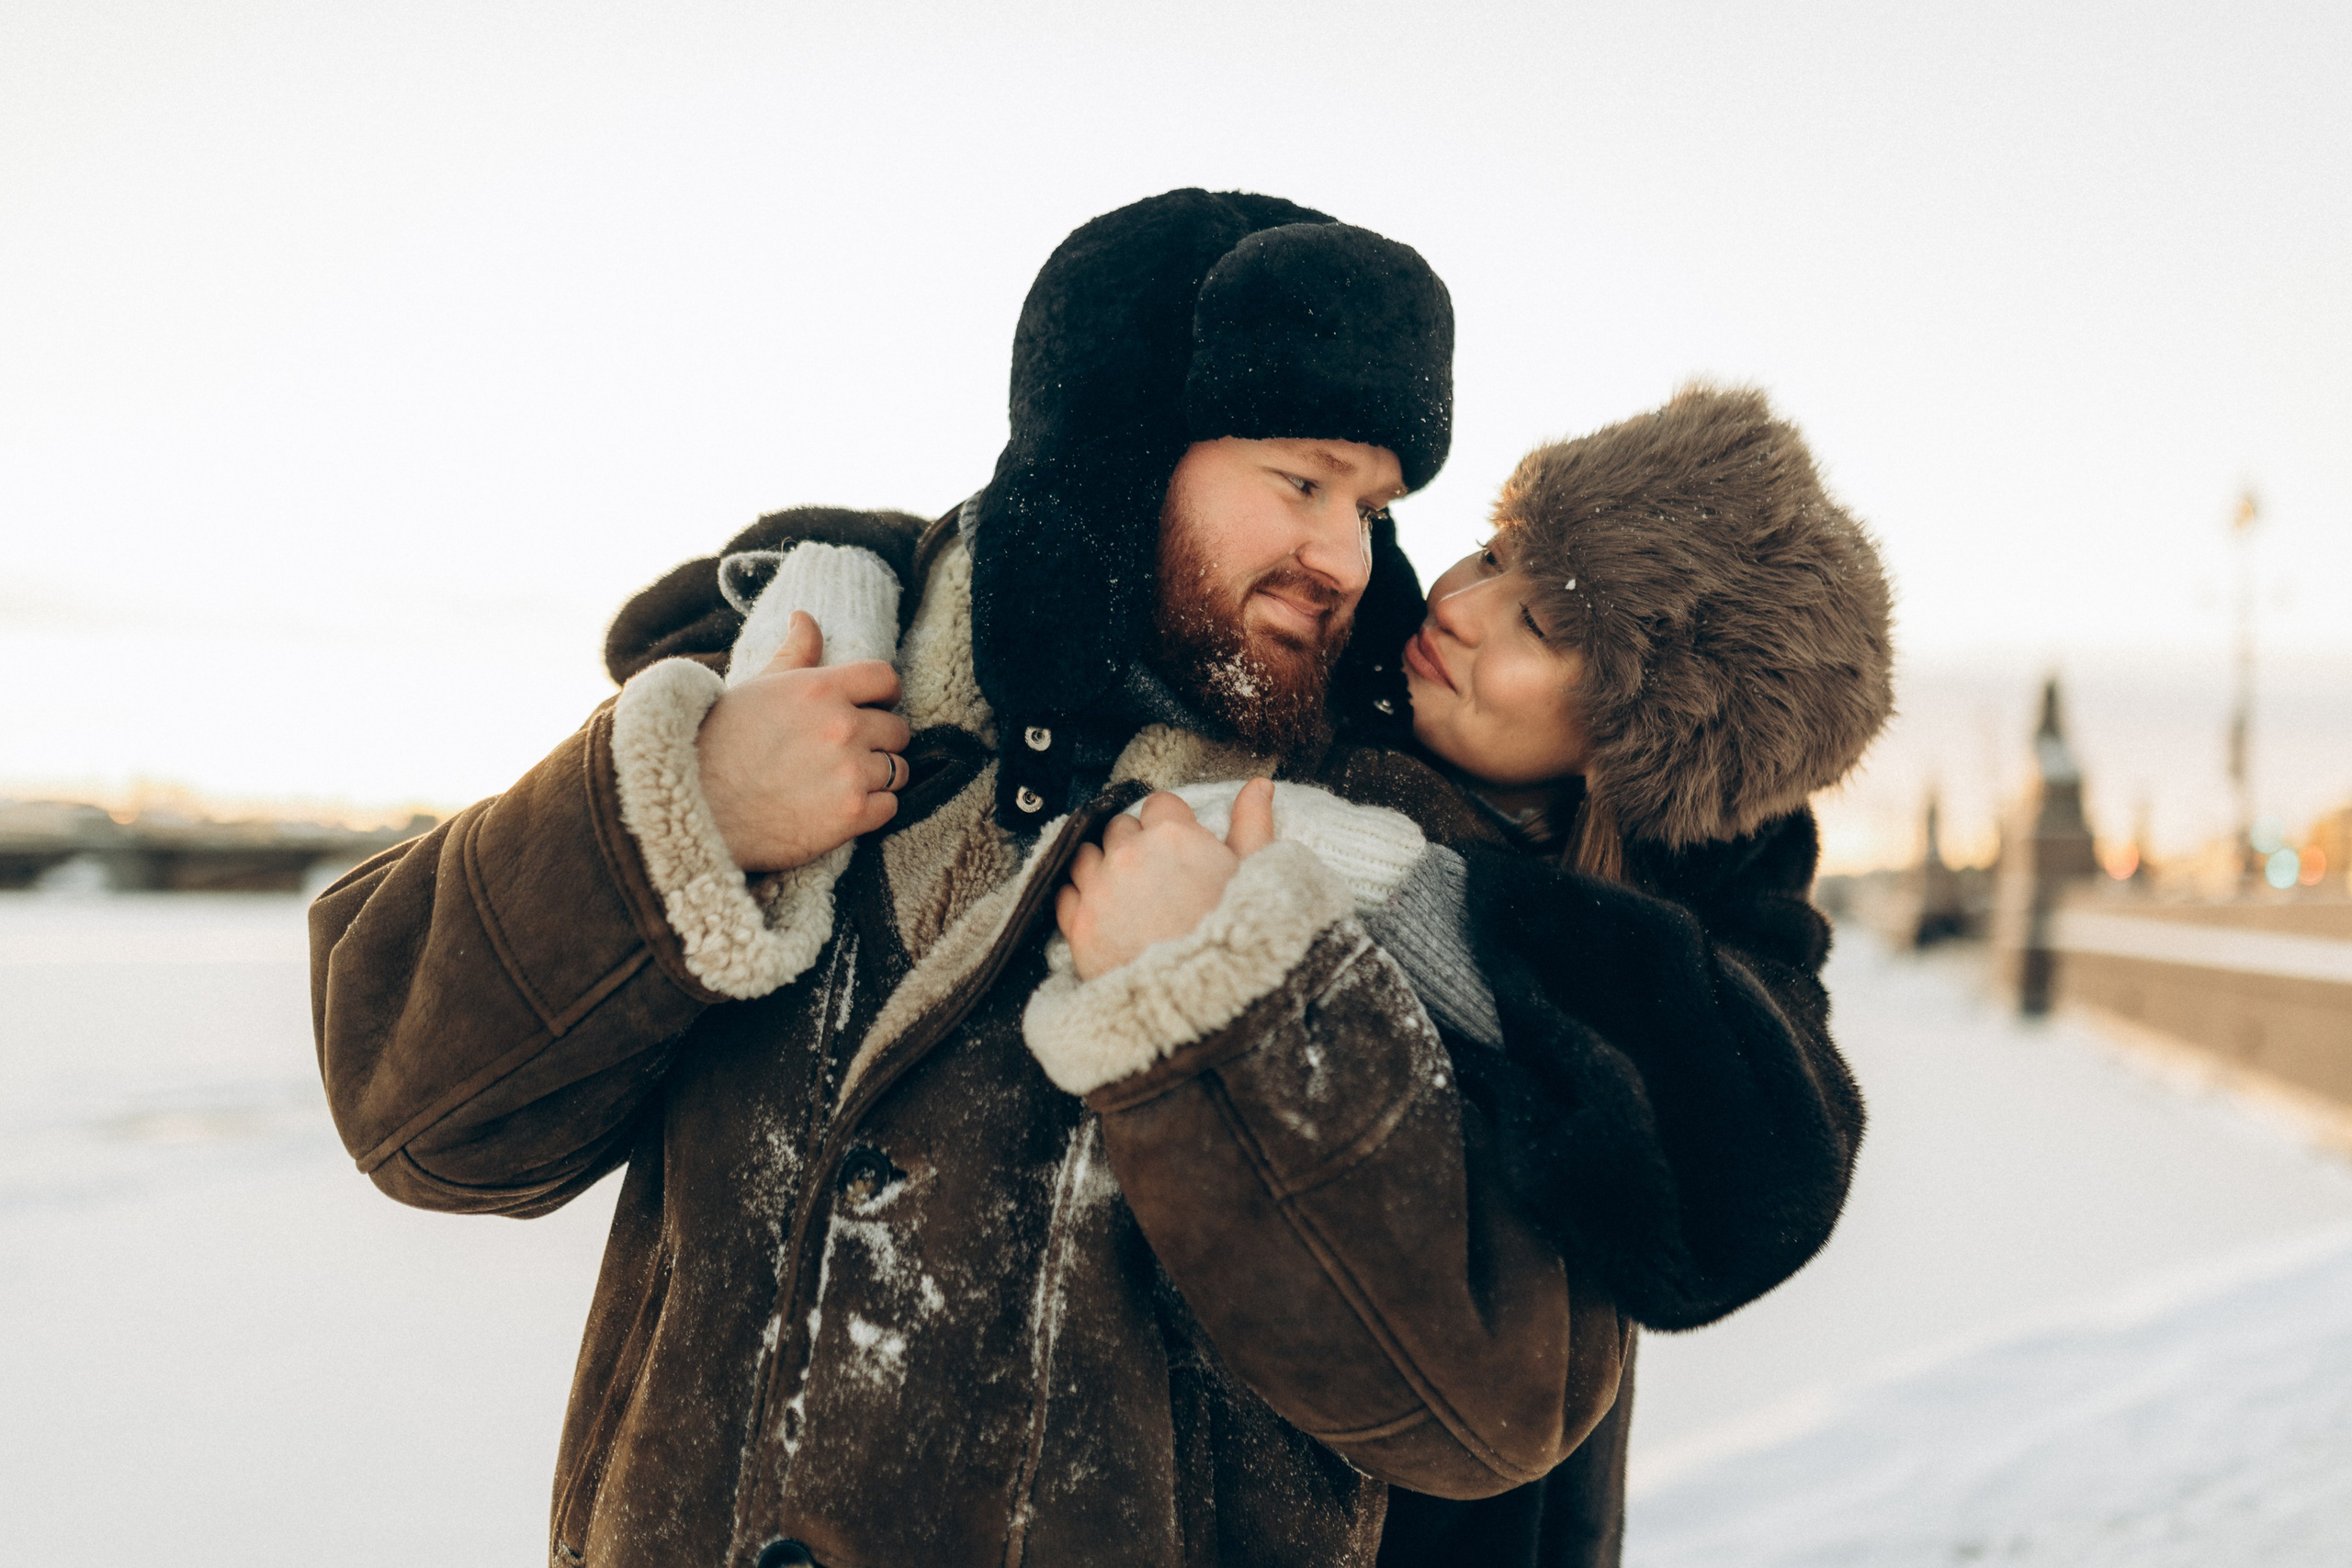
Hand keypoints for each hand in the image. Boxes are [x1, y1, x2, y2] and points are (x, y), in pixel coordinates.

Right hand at [697, 611, 910, 870]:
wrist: (695, 807)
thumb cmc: (720, 744)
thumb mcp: (757, 688)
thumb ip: (793, 654)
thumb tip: (805, 618)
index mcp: (821, 689)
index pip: (885, 679)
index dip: (885, 694)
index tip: (877, 707)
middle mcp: (843, 727)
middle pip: (897, 730)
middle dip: (879, 741)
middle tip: (849, 753)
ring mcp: (850, 772)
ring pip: (897, 770)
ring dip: (877, 777)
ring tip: (841, 782)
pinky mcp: (851, 814)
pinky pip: (890, 807)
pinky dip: (873, 809)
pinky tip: (841, 809)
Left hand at [1057, 778, 1276, 980]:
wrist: (1208, 1005)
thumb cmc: (1237, 941)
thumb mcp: (1256, 876)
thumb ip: (1252, 824)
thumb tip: (1259, 786)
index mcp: (1174, 836)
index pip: (1159, 803)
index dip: (1170, 824)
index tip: (1176, 846)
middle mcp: (1129, 854)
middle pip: (1120, 827)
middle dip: (1136, 844)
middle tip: (1157, 877)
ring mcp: (1099, 889)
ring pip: (1086, 854)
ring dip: (1102, 865)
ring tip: (1126, 892)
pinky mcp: (1079, 925)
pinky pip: (1064, 893)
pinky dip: (1080, 897)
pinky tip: (1104, 911)